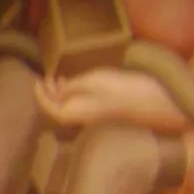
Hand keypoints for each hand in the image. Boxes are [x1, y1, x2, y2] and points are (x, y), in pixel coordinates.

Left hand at [33, 65, 186, 133]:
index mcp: (77, 112)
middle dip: (51, 93)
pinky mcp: (107, 110)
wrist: (156, 100)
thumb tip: (57, 90)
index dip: (40, 95)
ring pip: (72, 105)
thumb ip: (72, 87)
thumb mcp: (93, 81)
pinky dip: (77, 92)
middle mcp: (84, 117)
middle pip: (59, 108)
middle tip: (49, 76)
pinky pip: (85, 103)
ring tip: (61, 77)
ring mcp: (96, 114)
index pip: (50, 109)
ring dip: (64, 92)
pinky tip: (81, 82)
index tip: (37, 80)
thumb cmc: (123, 89)